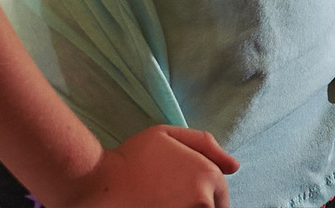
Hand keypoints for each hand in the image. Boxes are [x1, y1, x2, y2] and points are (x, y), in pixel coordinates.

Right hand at [67, 125, 237, 207]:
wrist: (100, 182)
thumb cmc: (133, 155)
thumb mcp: (170, 134)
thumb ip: (206, 145)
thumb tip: (233, 167)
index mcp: (208, 176)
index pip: (222, 197)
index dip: (207, 195)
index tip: (186, 194)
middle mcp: (202, 200)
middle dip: (198, 204)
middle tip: (172, 198)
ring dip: (187, 207)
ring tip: (162, 201)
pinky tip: (157, 206)